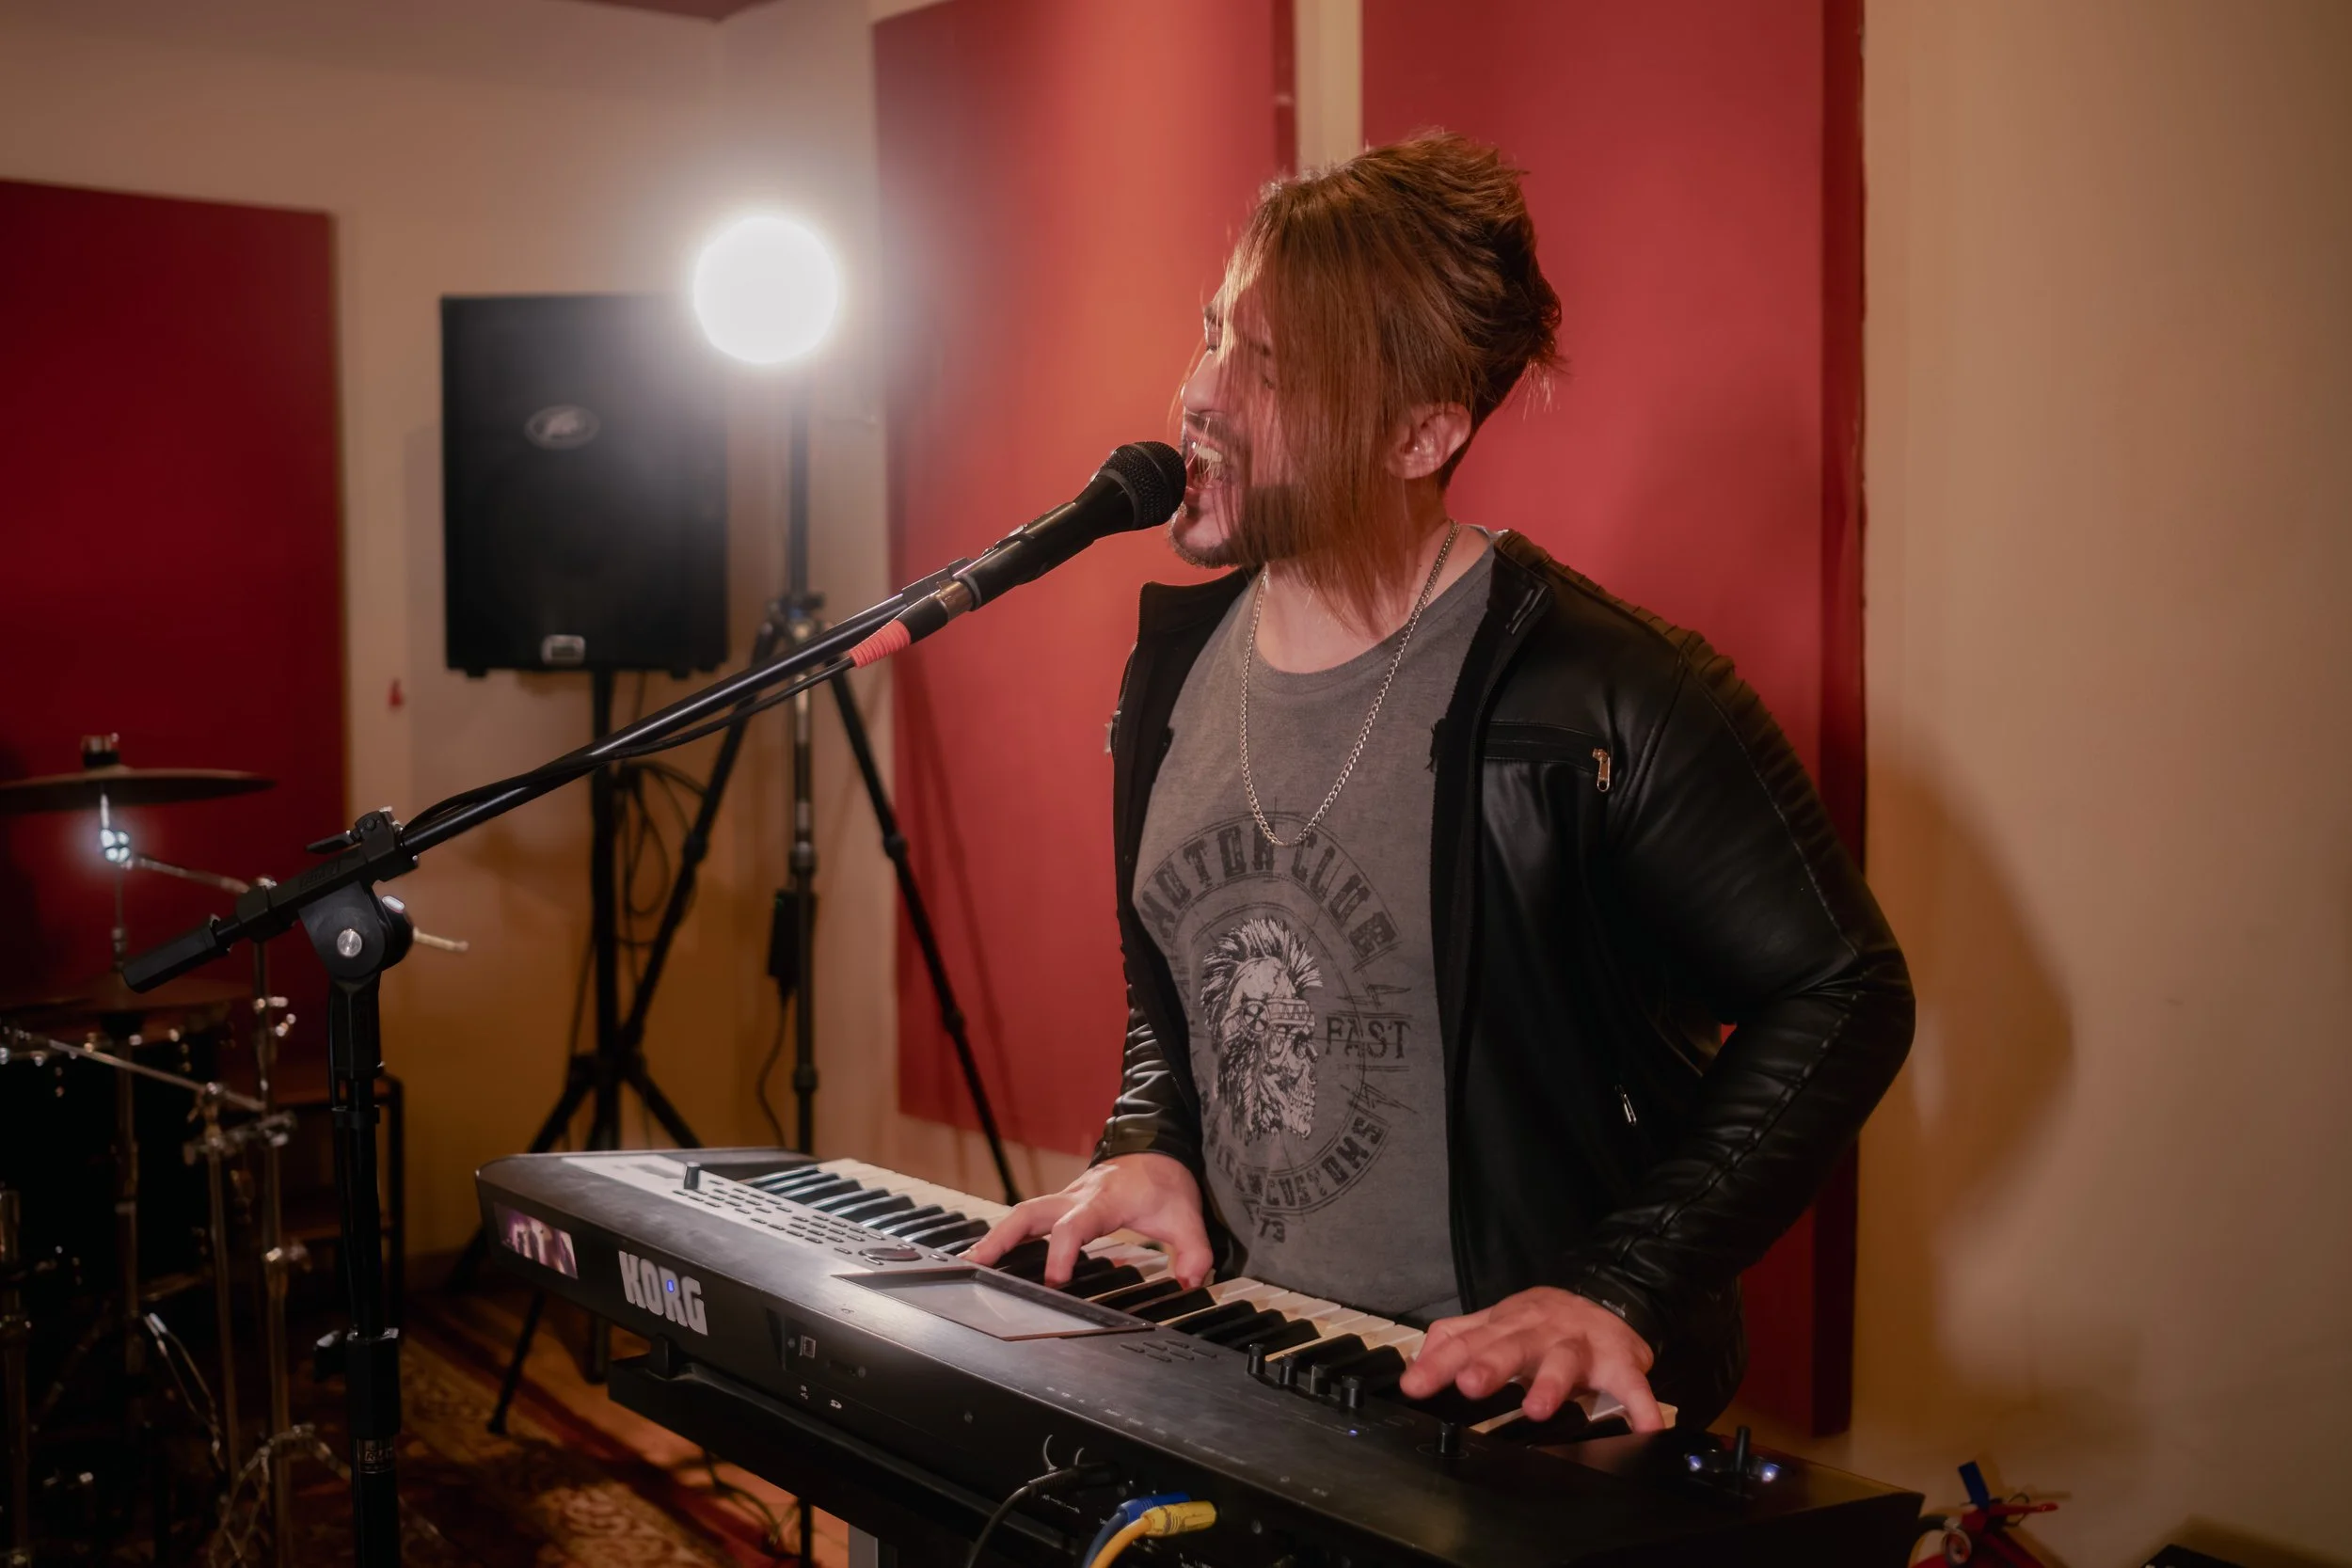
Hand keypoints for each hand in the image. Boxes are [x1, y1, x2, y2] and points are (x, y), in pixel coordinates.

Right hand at [962, 1153, 1212, 1289]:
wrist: (1157, 1151)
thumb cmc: (1165, 1184)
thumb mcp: (1188, 1217)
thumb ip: (1194, 1251)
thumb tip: (1191, 1281)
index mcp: (1105, 1200)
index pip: (1075, 1224)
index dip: (1063, 1250)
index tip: (1055, 1279)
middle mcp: (1077, 1197)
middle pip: (1030, 1213)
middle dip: (1003, 1238)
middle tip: (978, 1265)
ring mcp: (1065, 1199)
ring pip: (1022, 1214)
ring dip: (996, 1237)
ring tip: (971, 1264)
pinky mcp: (1061, 1205)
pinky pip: (1029, 1218)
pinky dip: (1008, 1235)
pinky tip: (991, 1255)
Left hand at [1398, 1286, 1664, 1430]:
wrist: (1608, 1298)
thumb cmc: (1542, 1322)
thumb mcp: (1496, 1323)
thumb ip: (1456, 1337)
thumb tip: (1418, 1360)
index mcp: (1506, 1325)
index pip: (1466, 1342)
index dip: (1439, 1364)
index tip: (1415, 1386)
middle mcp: (1540, 1332)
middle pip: (1512, 1345)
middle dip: (1491, 1364)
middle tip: (1470, 1385)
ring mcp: (1580, 1345)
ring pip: (1565, 1360)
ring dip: (1553, 1383)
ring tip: (1539, 1409)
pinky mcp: (1620, 1360)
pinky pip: (1632, 1384)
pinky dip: (1641, 1405)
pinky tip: (1645, 1429)